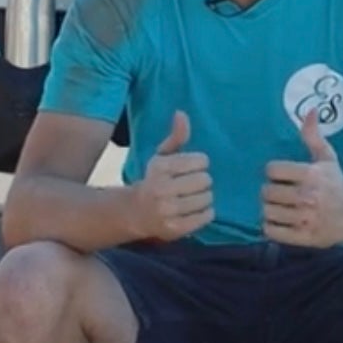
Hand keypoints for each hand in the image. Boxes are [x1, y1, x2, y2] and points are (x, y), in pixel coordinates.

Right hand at [130, 111, 213, 240]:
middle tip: (192, 185)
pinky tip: (195, 210)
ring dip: (204, 197)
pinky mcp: (175, 228)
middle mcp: (161, 189)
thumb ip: (176, 136)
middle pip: (205, 180)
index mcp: (160, 167)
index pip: (201, 161)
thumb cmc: (155, 180)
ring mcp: (168, 210)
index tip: (191, 168)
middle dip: (202, 181)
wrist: (135, 213)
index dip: (200, 163)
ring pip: (207, 198)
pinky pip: (207, 216)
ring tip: (192, 198)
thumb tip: (181, 113)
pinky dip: (206, 213)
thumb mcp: (162, 156)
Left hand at [261, 112, 342, 247]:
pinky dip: (270, 227)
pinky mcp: (303, 237)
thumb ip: (313, 136)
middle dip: (270, 192)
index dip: (273, 173)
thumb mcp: (327, 158)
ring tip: (278, 208)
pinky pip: (271, 232)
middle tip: (277, 194)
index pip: (272, 170)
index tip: (280, 176)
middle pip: (267, 192)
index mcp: (311, 175)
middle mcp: (308, 196)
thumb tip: (310, 111)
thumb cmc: (336, 184)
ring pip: (267, 212)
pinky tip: (279, 222)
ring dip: (269, 210)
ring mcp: (305, 219)